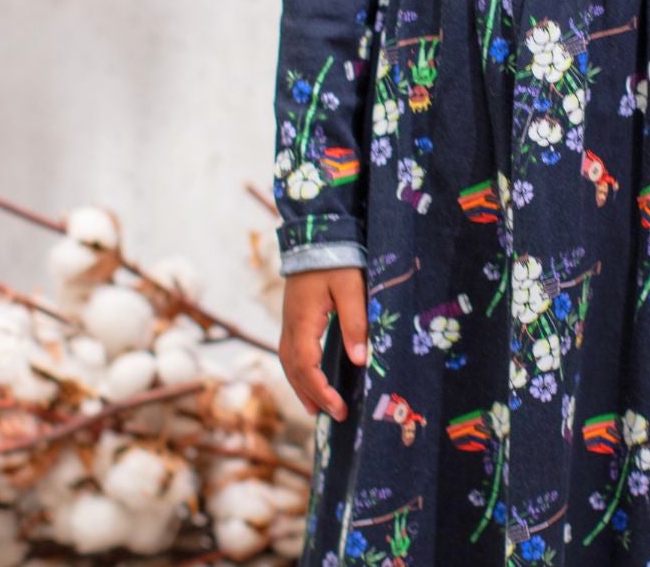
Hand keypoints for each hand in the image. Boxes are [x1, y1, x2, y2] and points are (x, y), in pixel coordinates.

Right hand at [279, 265, 370, 422]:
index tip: (338, 408)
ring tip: (316, 408)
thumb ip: (355, 323)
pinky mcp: (294, 316)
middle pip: (294, 370)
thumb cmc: (336, 259)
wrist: (317, 233)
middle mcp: (290, 326)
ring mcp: (289, 321)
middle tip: (333, 416)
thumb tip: (360, 361)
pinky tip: (309, 377)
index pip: (307, 366)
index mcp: (302, 322)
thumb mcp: (351, 288)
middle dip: (312, 395)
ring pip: (289, 363)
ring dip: (302, 386)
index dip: (321, 391)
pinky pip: (291, 352)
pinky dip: (299, 371)